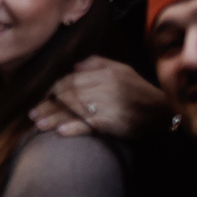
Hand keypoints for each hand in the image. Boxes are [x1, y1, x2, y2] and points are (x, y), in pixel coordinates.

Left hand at [28, 55, 171, 138]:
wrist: (163, 111)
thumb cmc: (137, 89)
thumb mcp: (120, 69)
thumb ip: (96, 63)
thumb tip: (73, 66)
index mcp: (104, 74)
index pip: (72, 80)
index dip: (54, 88)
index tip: (40, 95)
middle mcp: (104, 88)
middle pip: (69, 96)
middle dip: (49, 104)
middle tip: (32, 112)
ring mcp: (108, 107)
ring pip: (75, 111)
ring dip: (54, 118)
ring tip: (38, 124)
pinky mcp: (113, 124)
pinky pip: (90, 126)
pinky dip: (74, 128)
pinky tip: (60, 132)